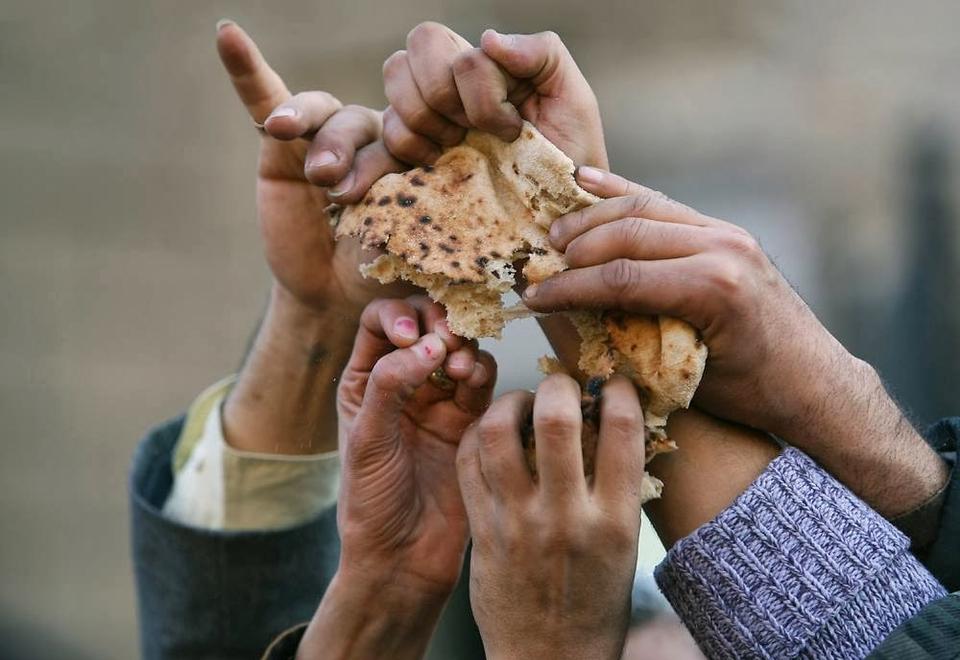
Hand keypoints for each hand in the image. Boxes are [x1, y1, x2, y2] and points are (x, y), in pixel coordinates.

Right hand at [216, 21, 404, 316]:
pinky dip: (246, 69)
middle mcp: (376, 133)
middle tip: (342, 195)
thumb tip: (423, 184)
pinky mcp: (282, 142)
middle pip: (366, 122)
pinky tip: (227, 35)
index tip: (404, 182)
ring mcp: (328, 134)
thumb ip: (415, 208)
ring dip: (315, 131)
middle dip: (353, 156)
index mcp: (420, 150)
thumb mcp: (410, 243)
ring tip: (312, 169)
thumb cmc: (385, 270)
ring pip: (325, 114)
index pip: (417, 131)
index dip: (408, 150)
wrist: (338, 295)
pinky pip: (265, 97)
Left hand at [335, 296, 495, 595]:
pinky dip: (481, 372)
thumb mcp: (368, 439)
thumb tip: (428, 346)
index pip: (379, 320)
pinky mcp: (470, 420)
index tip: (411, 336)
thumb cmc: (372, 502)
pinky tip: (473, 383)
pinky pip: (481, 381)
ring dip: (462, 348)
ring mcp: (439, 399)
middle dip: (437, 322)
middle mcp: (402, 382)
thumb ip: (391, 386)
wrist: (405, 555)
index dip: (398, 315)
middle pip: (425, 324)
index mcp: (365, 380)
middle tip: (446, 340)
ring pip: (458, 348)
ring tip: (459, 370)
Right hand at [382, 22, 607, 168]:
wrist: (559, 212)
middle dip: (445, 98)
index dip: (477, 90)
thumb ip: (541, 52)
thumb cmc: (570, 155)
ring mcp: (425, 116)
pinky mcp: (411, 154)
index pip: (446, 42)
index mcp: (483, 62)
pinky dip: (409, 149)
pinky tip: (438, 165)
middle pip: (411, 53)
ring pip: (394, 86)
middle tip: (475, 133)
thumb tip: (487, 39)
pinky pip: (385, 137)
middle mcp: (449, 81)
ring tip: (458, 149)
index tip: (512, 127)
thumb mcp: (573, 98)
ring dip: (428, 123)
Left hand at [457, 374, 644, 659]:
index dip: (619, 391)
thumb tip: (611, 425)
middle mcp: (566, 517)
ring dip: (509, 402)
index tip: (612, 384)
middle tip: (559, 385)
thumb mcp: (623, 548)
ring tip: (520, 403)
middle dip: (558, 385)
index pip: (624, 429)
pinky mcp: (482, 532)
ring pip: (498, 433)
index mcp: (615, 520)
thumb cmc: (594, 604)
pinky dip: (478, 435)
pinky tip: (491, 432)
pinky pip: (469, 464)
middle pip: (557, 420)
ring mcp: (518, 523)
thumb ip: (616, 489)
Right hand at [523, 167, 947, 517]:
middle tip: (538, 265)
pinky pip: (665, 206)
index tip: (532, 297)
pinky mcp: (726, 231)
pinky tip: (588, 183)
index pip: (621, 278)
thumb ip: (633, 342)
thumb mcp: (687, 379)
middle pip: (627, 233)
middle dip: (575, 248)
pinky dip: (624, 194)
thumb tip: (571, 322)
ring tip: (555, 234)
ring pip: (643, 208)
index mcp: (714, 288)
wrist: (815, 381)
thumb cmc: (753, 394)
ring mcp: (727, 233)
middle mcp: (722, 248)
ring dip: (593, 218)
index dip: (569, 288)